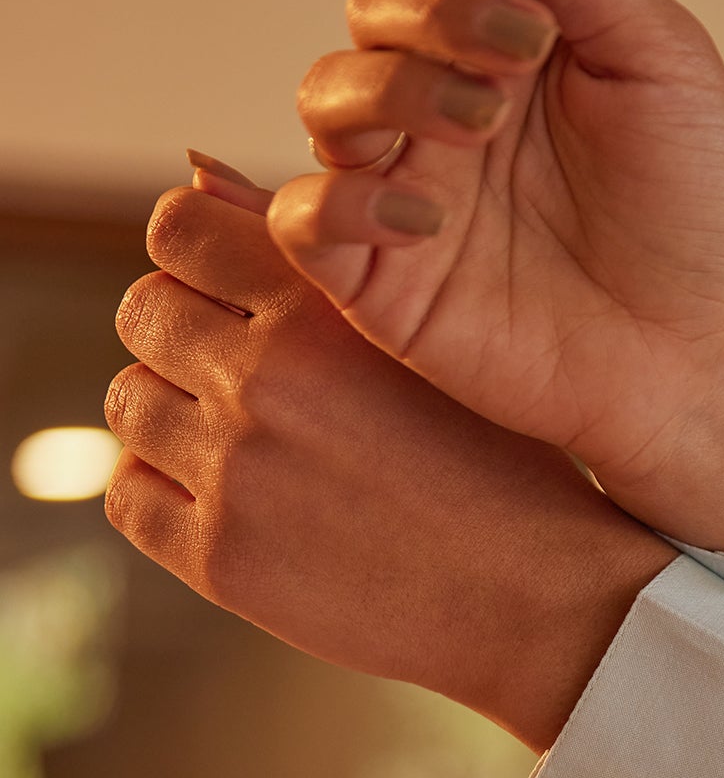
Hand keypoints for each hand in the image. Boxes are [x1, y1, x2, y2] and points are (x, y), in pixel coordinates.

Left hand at [105, 171, 672, 751]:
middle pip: (144, 313)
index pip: (177, 229)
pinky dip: (163, 493)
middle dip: (185, 336)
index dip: (197, 255)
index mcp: (322, 308)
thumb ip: (310, 252)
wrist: (540, 602)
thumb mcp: (427, 336)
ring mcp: (236, 474)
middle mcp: (267, 380)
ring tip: (246, 447)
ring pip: (130, 403)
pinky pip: (130, 498)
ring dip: (172, 417)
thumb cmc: (498, 461)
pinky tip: (231, 502)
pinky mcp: (222, 560)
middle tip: (247, 381)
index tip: (231, 292)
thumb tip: (189, 175)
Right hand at [267, 0, 723, 559]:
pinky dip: (342, 195)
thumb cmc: (701, 215)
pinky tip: (427, 214)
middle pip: (371, 7)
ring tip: (485, 122)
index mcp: (506, 42)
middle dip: (432, 6)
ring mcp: (406, 191)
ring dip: (394, 85)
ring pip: (325, 94)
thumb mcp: (658, 56)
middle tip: (520, 50)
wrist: (713, 360)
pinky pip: (303, 217)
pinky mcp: (383, 284)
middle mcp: (444, 107)